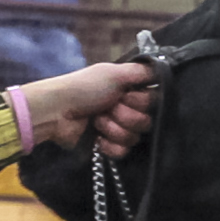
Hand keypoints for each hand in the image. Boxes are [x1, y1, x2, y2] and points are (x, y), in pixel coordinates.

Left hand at [19, 62, 155, 151]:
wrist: (58, 111)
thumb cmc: (83, 88)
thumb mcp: (112, 72)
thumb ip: (140, 71)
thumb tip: (161, 68)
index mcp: (129, 91)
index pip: (154, 103)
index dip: (141, 102)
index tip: (125, 95)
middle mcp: (126, 110)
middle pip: (146, 122)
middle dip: (125, 116)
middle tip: (107, 108)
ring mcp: (117, 129)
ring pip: (134, 138)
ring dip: (113, 129)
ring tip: (97, 121)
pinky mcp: (109, 146)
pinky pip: (123, 152)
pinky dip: (109, 145)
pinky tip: (97, 138)